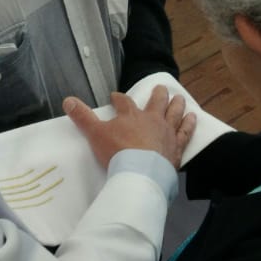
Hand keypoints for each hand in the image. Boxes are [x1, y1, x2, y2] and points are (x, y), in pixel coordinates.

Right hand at [65, 85, 196, 169]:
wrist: (141, 172)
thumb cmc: (117, 152)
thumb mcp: (95, 134)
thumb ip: (82, 117)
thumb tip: (67, 100)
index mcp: (130, 115)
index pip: (124, 102)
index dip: (119, 98)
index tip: (116, 97)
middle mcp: (151, 119)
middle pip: (156, 102)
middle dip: (157, 95)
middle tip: (160, 88)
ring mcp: (166, 132)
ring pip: (174, 113)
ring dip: (176, 104)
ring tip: (179, 98)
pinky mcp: (177, 147)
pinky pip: (185, 132)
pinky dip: (189, 124)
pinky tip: (192, 117)